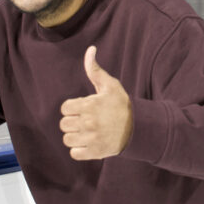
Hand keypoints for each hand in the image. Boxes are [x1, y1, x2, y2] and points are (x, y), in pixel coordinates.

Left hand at [60, 46, 132, 160]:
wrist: (139, 127)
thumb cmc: (121, 104)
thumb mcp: (110, 85)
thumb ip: (95, 70)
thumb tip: (90, 49)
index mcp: (90, 105)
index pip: (64, 108)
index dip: (72, 108)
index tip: (82, 108)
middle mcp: (89, 122)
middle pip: (64, 124)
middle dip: (72, 122)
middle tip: (85, 120)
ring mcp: (91, 138)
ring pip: (67, 139)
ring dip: (75, 136)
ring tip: (86, 132)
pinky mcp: (94, 152)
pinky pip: (74, 153)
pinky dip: (79, 150)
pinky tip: (89, 142)